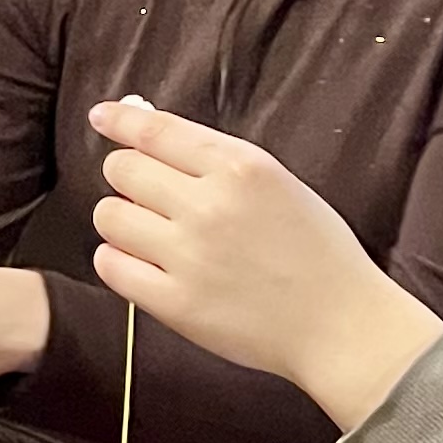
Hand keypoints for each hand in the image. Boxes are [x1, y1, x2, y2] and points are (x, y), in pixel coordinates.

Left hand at [90, 98, 441, 432]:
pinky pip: (111, 266)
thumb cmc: (317, 253)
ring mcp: (189, 256)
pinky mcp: (175, 303)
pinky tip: (139, 263)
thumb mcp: (280, 183)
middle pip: (123, 170)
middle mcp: (209, 206)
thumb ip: (219, 160)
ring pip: (109, 216)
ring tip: (147, 232)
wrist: (340, 324)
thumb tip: (152, 133)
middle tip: (146, 194)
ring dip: (120, 220)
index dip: (120, 120)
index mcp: (241, 167)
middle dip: (127, 176)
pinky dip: (117, 260)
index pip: (156, 131)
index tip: (102, 117)